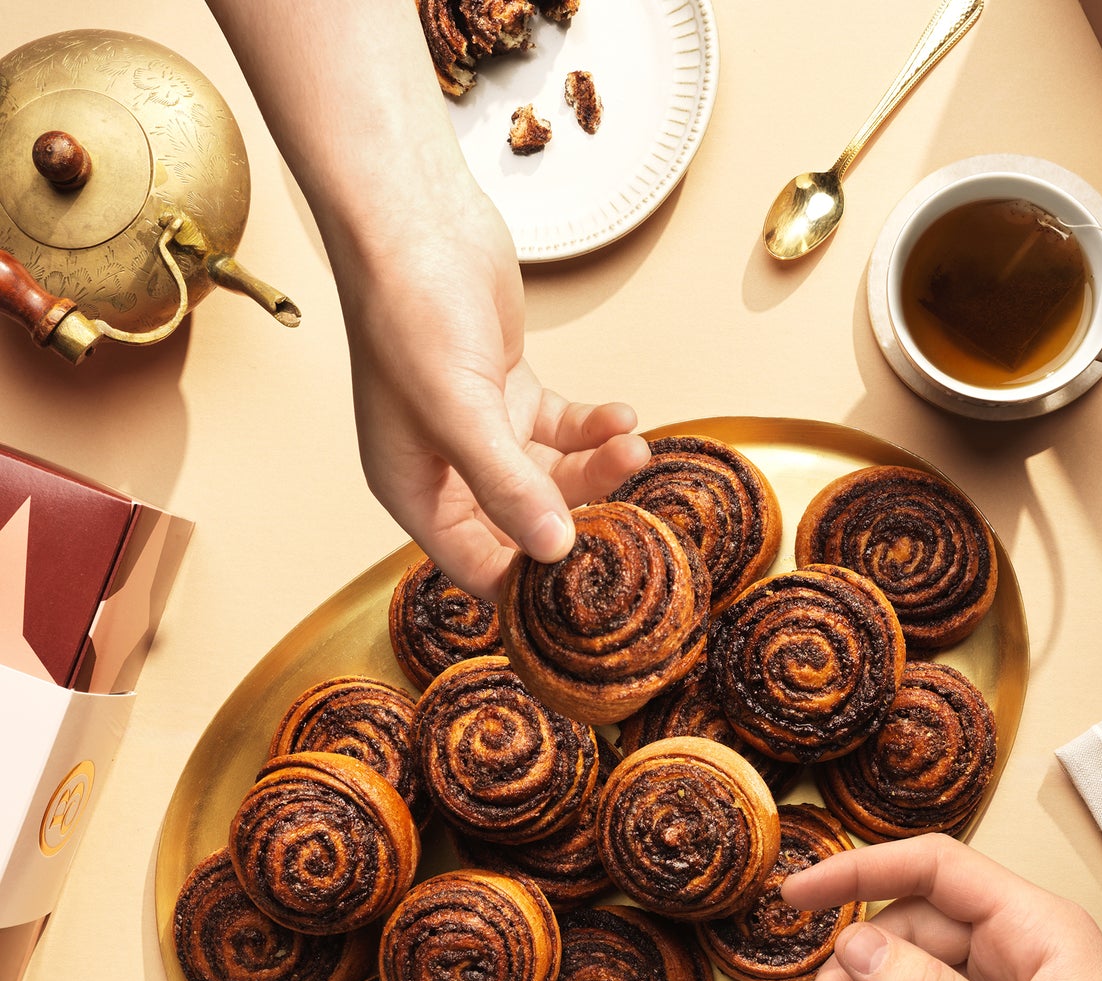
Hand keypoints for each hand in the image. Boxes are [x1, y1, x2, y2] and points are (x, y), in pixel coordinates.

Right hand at [333, 189, 649, 597]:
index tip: (591, 585)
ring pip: (552, 477)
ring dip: (597, 466)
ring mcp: (479, 432)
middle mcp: (444, 470)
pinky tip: (622, 417)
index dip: (532, 583)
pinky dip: (593, 429)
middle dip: (579, 516)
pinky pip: (561, 432)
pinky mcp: (508, 394)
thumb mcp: (459, 411)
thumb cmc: (410, 309)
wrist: (413, 216)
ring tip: (634, 445)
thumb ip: (506, 486)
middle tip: (630, 508)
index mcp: (413, 491)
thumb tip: (552, 553)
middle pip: (524, 526)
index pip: (479, 568)